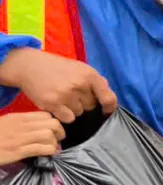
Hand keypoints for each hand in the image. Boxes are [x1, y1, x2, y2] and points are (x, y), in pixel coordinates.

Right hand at [0, 49, 116, 122]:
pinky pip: (68, 118)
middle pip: (91, 106)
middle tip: (72, 94)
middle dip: (84, 103)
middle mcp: (79, 85)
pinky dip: (64, 114)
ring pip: (79, 113)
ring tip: (63, 97)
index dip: (109, 107)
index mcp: (89, 75)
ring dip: (73, 109)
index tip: (106, 111)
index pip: (108, 98)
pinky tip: (57, 104)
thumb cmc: (58, 68)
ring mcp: (65, 95)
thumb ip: (96, 81)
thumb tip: (109, 99)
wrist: (30, 66)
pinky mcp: (52, 103)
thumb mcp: (80, 68)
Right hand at [0, 111, 64, 164]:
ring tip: (51, 147)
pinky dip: (50, 151)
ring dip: (55, 143)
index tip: (53, 130)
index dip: (53, 123)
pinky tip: (48, 153)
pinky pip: (43, 148)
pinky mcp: (19, 151)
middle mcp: (22, 125)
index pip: (46, 115)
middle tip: (57, 139)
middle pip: (52, 123)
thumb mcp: (7, 124)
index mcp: (19, 117)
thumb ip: (23, 124)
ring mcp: (21, 138)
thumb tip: (40, 128)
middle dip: (59, 132)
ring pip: (49, 135)